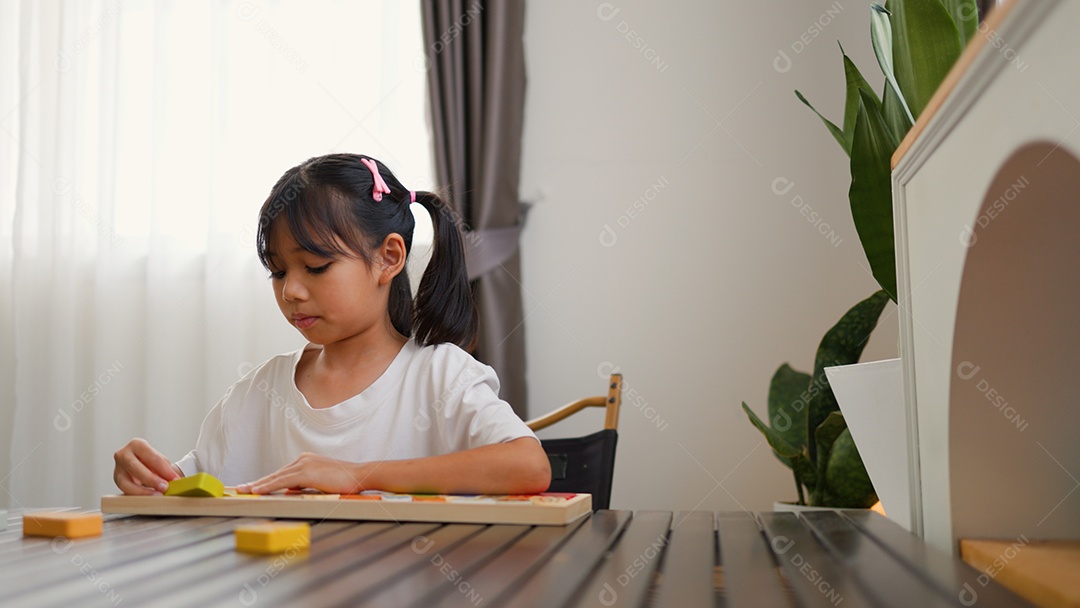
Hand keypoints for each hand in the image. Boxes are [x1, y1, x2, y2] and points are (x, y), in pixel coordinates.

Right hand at [113, 438, 181, 494]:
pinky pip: (125, 491)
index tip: (174, 479)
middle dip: (151, 479)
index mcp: (136, 444)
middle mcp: (123, 454)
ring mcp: (117, 469)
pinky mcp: (116, 481)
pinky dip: (137, 496)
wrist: (142, 463)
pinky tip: (148, 499)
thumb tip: (174, 481)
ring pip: (126, 483)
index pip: (151, 456)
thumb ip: (166, 470)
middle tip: (165, 487)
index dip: (164, 469)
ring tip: (157, 495)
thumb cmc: (152, 461)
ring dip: (142, 491)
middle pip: (135, 467)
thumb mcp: (160, 461)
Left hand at [236, 452, 368, 494]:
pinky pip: (281, 481)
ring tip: (243, 490)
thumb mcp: (321, 483)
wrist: (360, 476)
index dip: (266, 481)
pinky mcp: (305, 472)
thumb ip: (305, 486)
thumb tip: (289, 491)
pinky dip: (267, 486)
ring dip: (258, 485)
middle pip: (275, 474)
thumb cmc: (346, 481)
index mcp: (307, 461)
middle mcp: (302, 459)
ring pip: (275, 477)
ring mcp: (303, 464)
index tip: (253, 487)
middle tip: (240, 488)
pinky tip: (257, 490)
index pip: (282, 474)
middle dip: (257, 482)